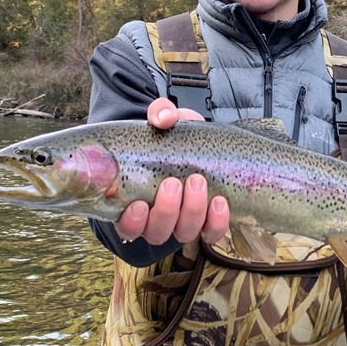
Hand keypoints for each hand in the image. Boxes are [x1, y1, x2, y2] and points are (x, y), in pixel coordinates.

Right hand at [114, 98, 229, 244]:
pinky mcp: (208, 222)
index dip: (132, 222)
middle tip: (173, 183)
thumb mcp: (164, 120)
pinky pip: (211, 233)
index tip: (139, 204)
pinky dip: (216, 221)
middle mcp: (158, 219)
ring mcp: (184, 222)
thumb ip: (160, 112)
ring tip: (197, 182)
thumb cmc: (172, 136)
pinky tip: (220, 202)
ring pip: (184, 233)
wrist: (197, 141)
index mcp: (136, 202)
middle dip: (166, 210)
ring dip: (191, 211)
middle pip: (157, 232)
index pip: (127, 227)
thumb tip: (164, 118)